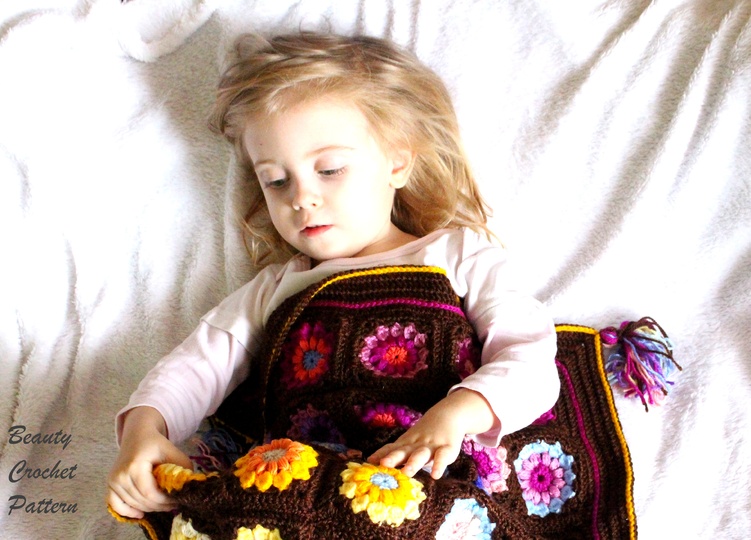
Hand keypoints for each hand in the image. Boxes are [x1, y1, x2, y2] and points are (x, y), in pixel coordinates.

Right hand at [106, 407, 192, 518]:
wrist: (138, 436)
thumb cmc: (156, 444)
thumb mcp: (173, 451)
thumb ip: (183, 468)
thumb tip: (188, 487)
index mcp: (135, 466)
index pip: (150, 493)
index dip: (165, 501)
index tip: (178, 501)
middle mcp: (120, 475)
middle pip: (141, 501)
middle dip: (159, 506)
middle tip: (173, 505)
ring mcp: (113, 480)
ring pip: (132, 504)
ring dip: (149, 508)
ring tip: (163, 505)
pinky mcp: (110, 484)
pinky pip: (115, 505)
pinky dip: (127, 512)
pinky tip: (140, 514)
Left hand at [367, 389, 495, 479]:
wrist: (448, 414)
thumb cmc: (425, 434)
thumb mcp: (409, 442)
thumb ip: (393, 452)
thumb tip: (370, 461)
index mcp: (406, 444)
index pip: (391, 448)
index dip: (381, 454)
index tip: (369, 462)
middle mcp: (416, 444)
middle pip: (403, 451)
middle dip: (393, 458)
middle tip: (383, 465)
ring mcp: (431, 446)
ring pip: (421, 454)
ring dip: (413, 462)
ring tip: (406, 472)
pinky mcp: (447, 448)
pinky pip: (443, 457)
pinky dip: (439, 465)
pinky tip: (435, 475)